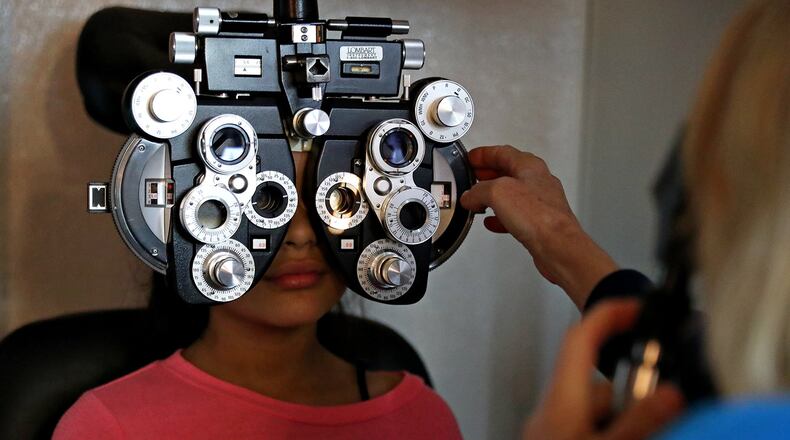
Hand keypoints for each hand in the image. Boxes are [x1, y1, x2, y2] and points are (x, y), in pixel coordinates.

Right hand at [460, 145, 617, 308]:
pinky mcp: (539, 222)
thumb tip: (470, 196)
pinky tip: (492, 222)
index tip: (471, 158)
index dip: (483, 154)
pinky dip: (501, 216)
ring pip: (512, 193)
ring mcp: (540, 202)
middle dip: (487, 173)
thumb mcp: (497, 192)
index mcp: (529, 166)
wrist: (557, 245)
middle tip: (474, 176)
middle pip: (508, 171)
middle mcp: (537, 181)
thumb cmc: (538, 215)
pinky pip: (516, 214)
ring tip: (478, 199)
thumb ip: (478, 190)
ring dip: (493, 195)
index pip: (502, 152)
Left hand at [523, 300, 684, 439]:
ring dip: (625, 412)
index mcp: (560, 399)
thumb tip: (669, 394)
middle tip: (663, 398)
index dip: (608, 313)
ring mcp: (551, 427)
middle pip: (598, 379)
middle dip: (634, 387)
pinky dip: (612, 427)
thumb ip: (637, 420)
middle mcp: (552, 409)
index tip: (636, 307)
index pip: (581, 337)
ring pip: (597, 405)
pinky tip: (627, 434)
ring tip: (652, 428)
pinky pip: (588, 422)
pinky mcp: (555, 439)